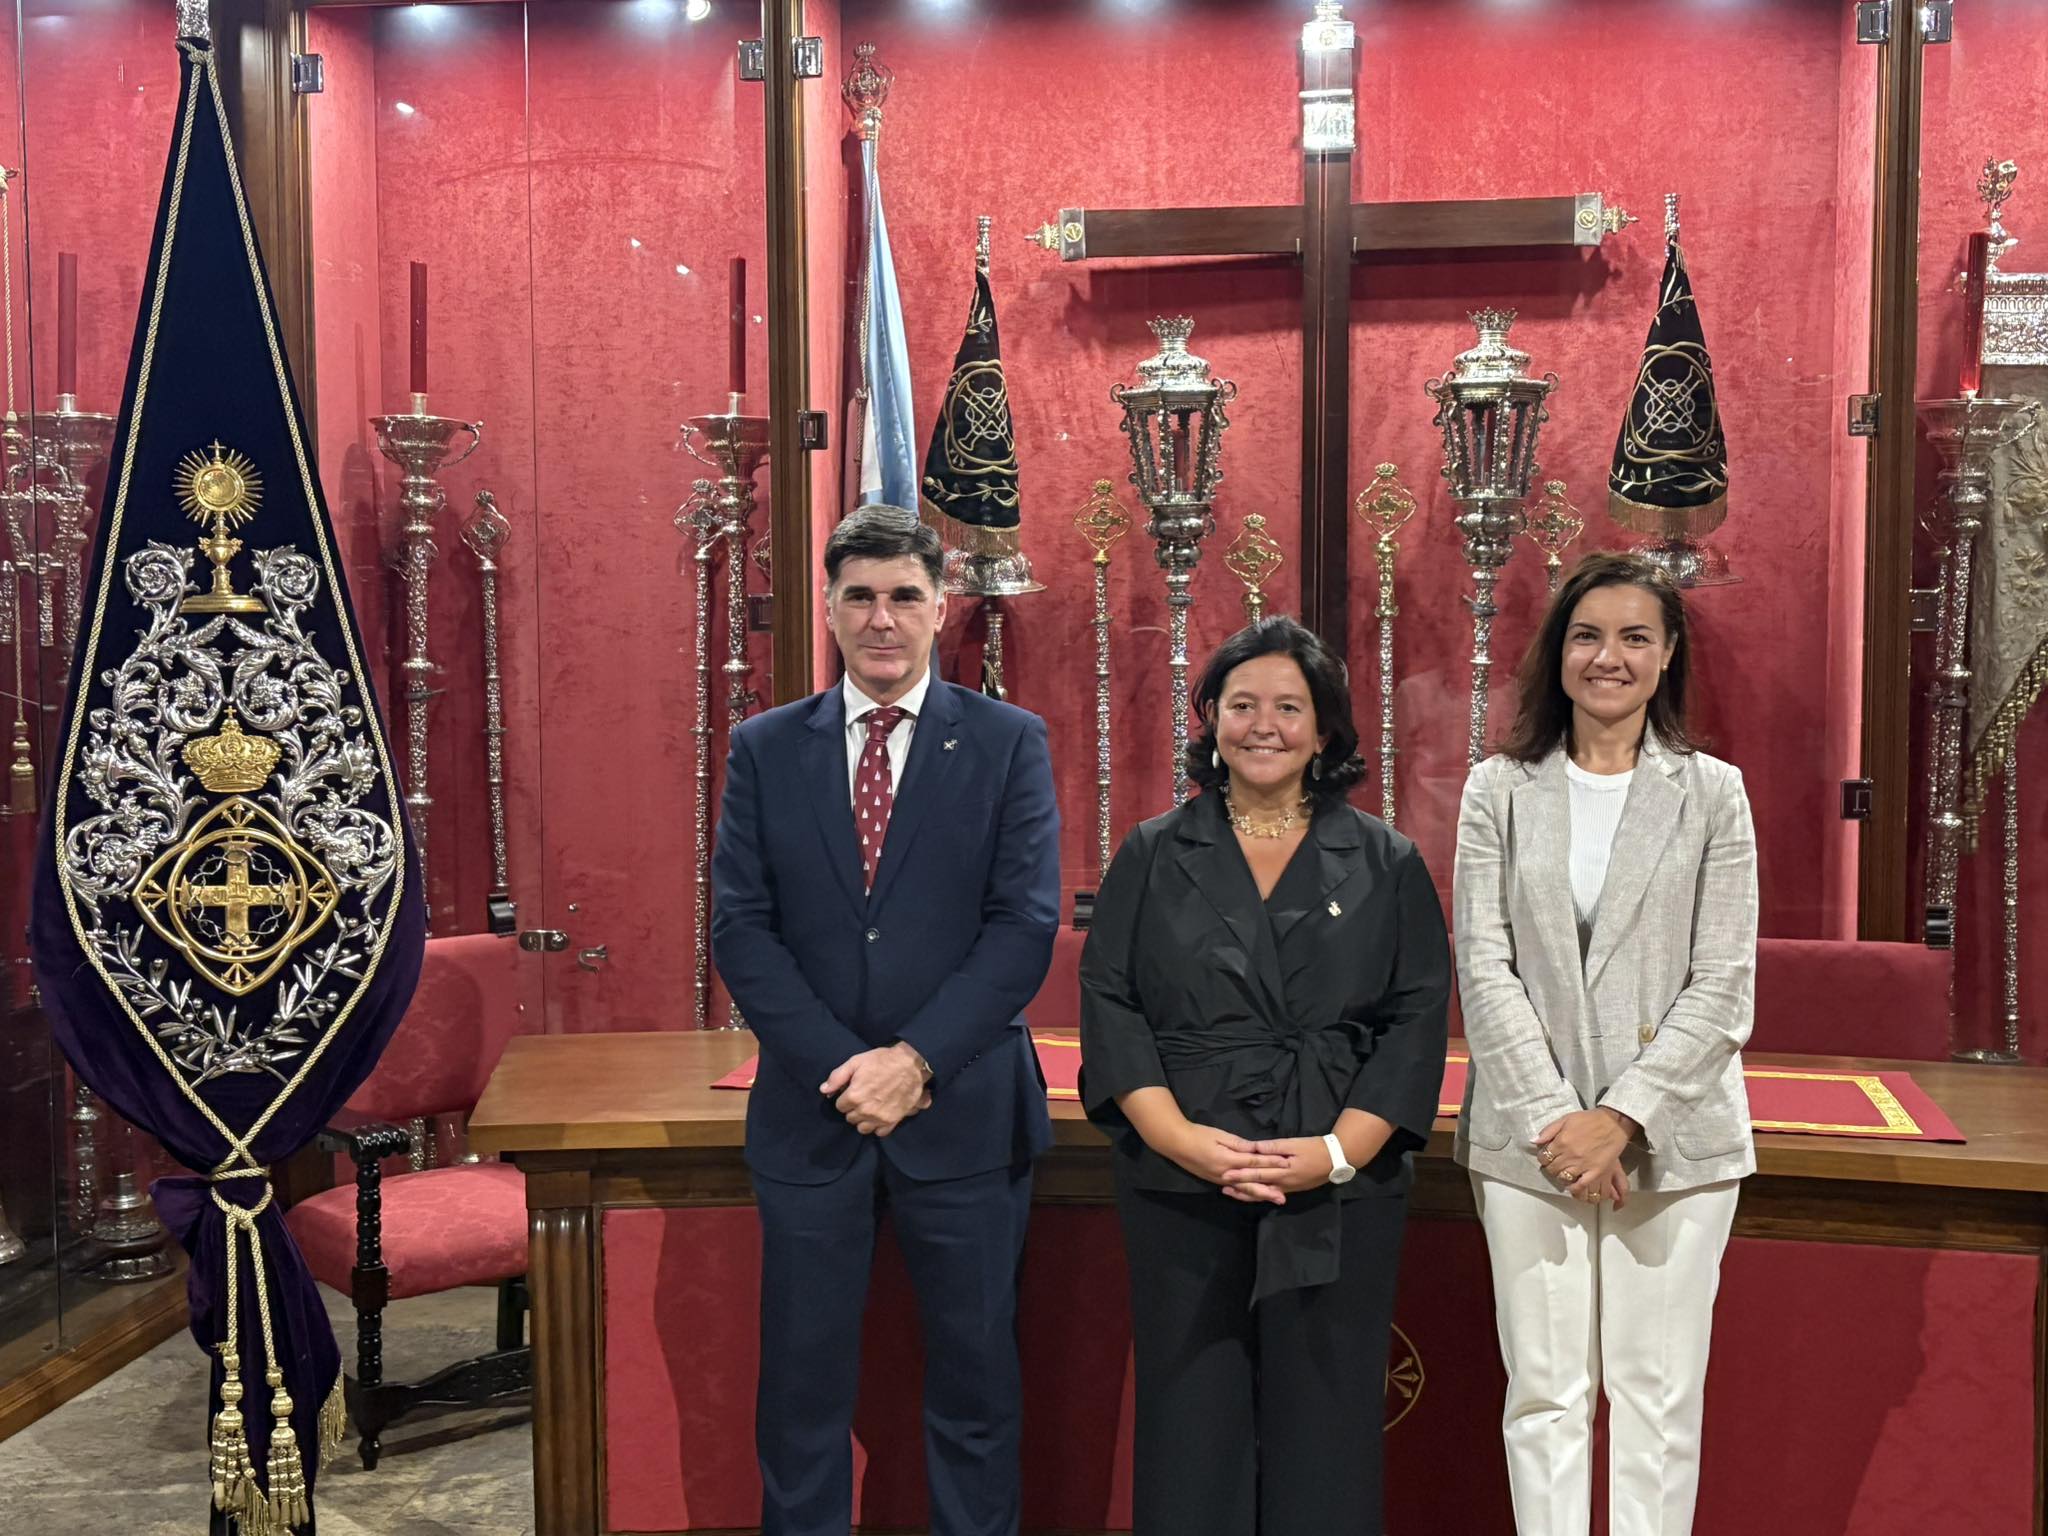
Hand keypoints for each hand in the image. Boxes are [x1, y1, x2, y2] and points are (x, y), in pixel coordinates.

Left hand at [820, 1044, 929, 1136]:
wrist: (911, 1064)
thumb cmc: (882, 1061)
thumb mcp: (856, 1061)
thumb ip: (838, 1077)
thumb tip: (824, 1091)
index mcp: (854, 1096)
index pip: (839, 1107)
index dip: (845, 1098)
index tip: (853, 1091)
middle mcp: (865, 1110)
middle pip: (850, 1118)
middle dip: (853, 1109)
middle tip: (862, 1097)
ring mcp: (879, 1118)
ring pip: (862, 1128)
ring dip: (863, 1119)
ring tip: (870, 1107)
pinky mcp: (893, 1121)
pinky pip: (879, 1132)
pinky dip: (878, 1126)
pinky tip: (879, 1115)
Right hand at [1160, 1122, 1289, 1197]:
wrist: (1177, 1144)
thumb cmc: (1198, 1135)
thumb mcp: (1219, 1135)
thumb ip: (1239, 1144)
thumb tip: (1256, 1149)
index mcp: (1228, 1160)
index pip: (1254, 1162)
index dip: (1271, 1163)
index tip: (1286, 1164)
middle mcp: (1226, 1174)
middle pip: (1251, 1183)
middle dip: (1268, 1190)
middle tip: (1283, 1198)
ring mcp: (1221, 1180)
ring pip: (1244, 1190)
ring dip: (1260, 1195)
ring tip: (1273, 1200)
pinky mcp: (1216, 1181)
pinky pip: (1235, 1190)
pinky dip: (1246, 1194)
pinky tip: (1254, 1196)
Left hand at [1221, 1136, 1336, 1203]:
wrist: (1335, 1160)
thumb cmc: (1315, 1149)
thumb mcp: (1295, 1144)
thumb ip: (1275, 1147)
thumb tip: (1255, 1148)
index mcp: (1284, 1171)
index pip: (1258, 1173)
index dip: (1241, 1173)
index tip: (1225, 1173)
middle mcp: (1283, 1183)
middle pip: (1257, 1185)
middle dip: (1239, 1185)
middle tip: (1222, 1184)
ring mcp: (1287, 1188)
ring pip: (1263, 1193)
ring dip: (1246, 1193)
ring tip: (1230, 1192)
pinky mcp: (1291, 1188)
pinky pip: (1271, 1193)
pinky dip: (1259, 1194)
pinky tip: (1250, 1194)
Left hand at [1533, 1108, 1636, 1203]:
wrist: (1613, 1123)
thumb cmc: (1590, 1120)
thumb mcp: (1565, 1119)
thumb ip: (1548, 1131)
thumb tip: (1534, 1141)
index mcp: (1562, 1141)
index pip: (1544, 1157)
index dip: (1543, 1158)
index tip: (1546, 1158)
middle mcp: (1571, 1155)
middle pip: (1553, 1169)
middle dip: (1551, 1168)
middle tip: (1555, 1166)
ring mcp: (1583, 1165)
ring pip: (1565, 1179)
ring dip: (1562, 1178)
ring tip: (1564, 1174)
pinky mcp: (1596, 1172)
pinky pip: (1582, 1186)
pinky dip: (1576, 1188)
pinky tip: (1574, 1185)